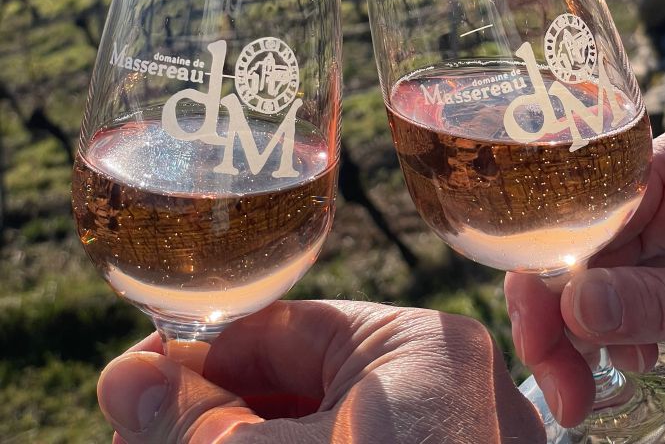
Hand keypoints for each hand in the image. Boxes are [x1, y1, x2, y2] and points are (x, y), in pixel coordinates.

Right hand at [98, 299, 543, 442]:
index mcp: (422, 348)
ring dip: (234, 441)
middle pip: (294, 383)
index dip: (198, 356)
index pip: (283, 328)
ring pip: (312, 429)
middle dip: (210, 412)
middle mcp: (445, 390)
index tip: (133, 382)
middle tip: (133, 432)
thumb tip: (124, 377)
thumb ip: (192, 418)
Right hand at [505, 119, 664, 426]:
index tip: (540, 322)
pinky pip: (602, 288)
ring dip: (569, 331)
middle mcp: (662, 180)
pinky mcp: (655, 258)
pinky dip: (597, 332)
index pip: (596, 195)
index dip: (556, 255)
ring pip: (579, 266)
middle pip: (576, 233)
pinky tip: (622, 359)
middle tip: (554, 377)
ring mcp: (656, 219)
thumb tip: (572, 307)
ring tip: (578, 392)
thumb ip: (662, 302)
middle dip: (556, 308)